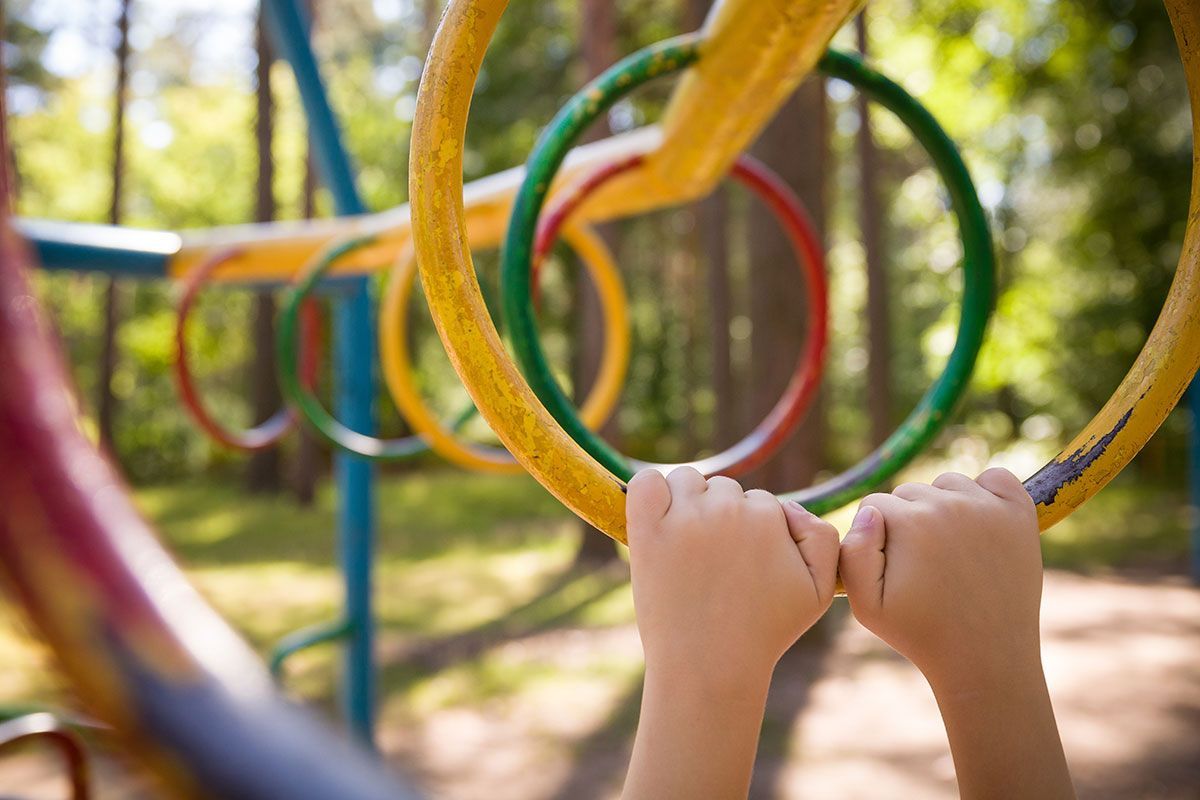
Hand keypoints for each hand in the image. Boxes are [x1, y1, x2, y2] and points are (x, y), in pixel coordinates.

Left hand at [626, 467, 838, 688]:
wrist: (710, 668)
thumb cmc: (764, 631)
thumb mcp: (818, 590)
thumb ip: (823, 538)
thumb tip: (789, 506)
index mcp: (767, 517)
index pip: (759, 502)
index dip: (752, 532)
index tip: (743, 565)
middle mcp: (725, 509)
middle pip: (723, 489)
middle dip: (721, 516)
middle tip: (715, 563)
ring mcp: (683, 518)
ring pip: (686, 481)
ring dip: (687, 503)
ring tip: (687, 547)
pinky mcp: (647, 531)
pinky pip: (645, 482)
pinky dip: (649, 489)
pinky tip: (656, 517)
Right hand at [838, 468, 1042, 690]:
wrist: (986, 659)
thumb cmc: (920, 633)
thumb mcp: (866, 604)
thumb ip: (852, 553)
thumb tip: (868, 512)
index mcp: (910, 522)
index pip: (875, 504)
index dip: (877, 537)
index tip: (893, 568)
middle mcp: (950, 505)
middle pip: (910, 492)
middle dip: (908, 521)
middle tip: (923, 565)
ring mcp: (989, 507)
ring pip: (948, 483)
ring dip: (943, 505)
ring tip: (949, 550)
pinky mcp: (1020, 514)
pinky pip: (996, 477)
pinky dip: (987, 492)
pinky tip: (980, 524)